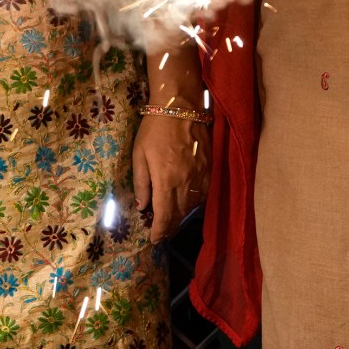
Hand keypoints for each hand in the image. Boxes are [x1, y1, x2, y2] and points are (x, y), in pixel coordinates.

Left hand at [130, 114, 207, 242]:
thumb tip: (142, 207)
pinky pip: (203, 194)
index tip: (154, 239)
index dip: (159, 231)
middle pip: (180, 214)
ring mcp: (201, 177)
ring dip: (181, 216)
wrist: (181, 108)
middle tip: (160, 232)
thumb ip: (141, 183)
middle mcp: (186, 183)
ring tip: (171, 220)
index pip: (165, 216)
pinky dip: (194, 203)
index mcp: (166, 180)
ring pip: (193, 206)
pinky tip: (186, 203)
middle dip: (169, 227)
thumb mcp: (139, 156)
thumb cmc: (154, 130)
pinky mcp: (210, 169)